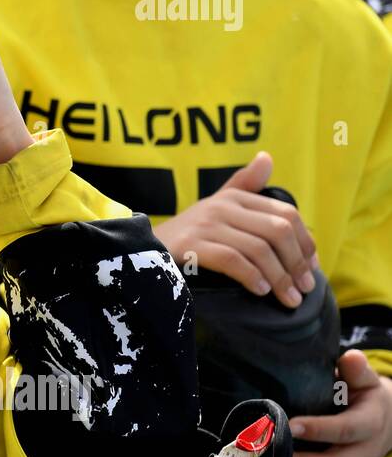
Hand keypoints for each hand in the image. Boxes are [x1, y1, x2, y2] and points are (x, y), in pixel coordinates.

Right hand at [152, 152, 317, 307]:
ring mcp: (205, 225)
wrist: (144, 248)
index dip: (305, 242)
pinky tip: (260, 291)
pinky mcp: (191, 245)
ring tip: (287, 298)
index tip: (311, 268)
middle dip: (296, 263)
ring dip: (280, 278)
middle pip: (277, 231)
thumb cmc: (188, 234)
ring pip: (259, 249)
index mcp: (234, 197)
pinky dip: (252, 277)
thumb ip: (244, 185)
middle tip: (304, 289)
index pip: (286, 214)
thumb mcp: (216, 206)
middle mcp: (222, 206)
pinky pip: (233, 260)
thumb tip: (267, 158)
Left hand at [289, 351, 391, 456]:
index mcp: (372, 423)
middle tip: (269, 452)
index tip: (291, 424)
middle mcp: (366, 452)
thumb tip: (351, 358)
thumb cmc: (365, 394)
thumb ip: (357, 370)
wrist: (387, 420)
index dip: (320, 429)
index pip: (346, 429)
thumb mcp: (365, 379)